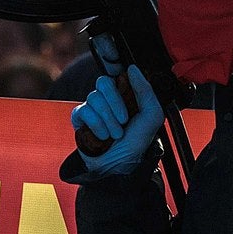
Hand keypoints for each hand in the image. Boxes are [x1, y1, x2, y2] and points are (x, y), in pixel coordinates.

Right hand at [70, 62, 162, 177]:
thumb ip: (146, 91)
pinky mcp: (80, 117)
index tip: (127, 90)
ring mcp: (93, 107)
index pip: (119, 74)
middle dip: (115, 103)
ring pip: (94, 98)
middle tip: (124, 120)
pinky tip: (102, 136)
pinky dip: (97, 125)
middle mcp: (109, 98)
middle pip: (104, 82)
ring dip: (108, 119)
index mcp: (126, 94)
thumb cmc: (136, 141)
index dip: (120, 78)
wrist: (119, 164)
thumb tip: (132, 68)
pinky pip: (85, 110)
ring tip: (115, 134)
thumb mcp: (152, 116)